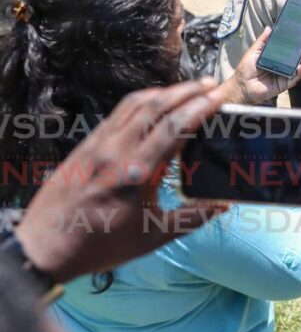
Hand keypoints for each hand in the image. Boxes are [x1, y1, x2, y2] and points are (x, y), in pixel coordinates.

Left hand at [15, 79, 227, 283]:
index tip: (218, 97)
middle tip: (211, 84)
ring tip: (188, 88)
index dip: (199, 107)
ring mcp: (99, 144)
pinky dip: (142, 101)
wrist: (47, 247)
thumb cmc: (102, 245)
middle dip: (187, 91)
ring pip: (135, 104)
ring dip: (165, 91)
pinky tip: (155, 103)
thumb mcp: (153, 237)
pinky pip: (118, 113)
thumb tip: (223, 205)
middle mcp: (117, 151)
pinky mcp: (86, 145)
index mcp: (137, 174)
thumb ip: (191, 218)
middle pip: (156, 107)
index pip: (174, 128)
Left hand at [218, 27, 300, 104]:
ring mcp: (286, 74)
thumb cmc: (246, 69)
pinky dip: (300, 73)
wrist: (242, 86)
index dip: (299, 41)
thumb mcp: (254, 51)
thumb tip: (269, 28)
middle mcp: (284, 65)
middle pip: (299, 56)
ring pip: (300, 67)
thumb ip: (262, 40)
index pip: (291, 48)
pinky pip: (295, 78)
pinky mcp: (285, 83)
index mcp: (277, 56)